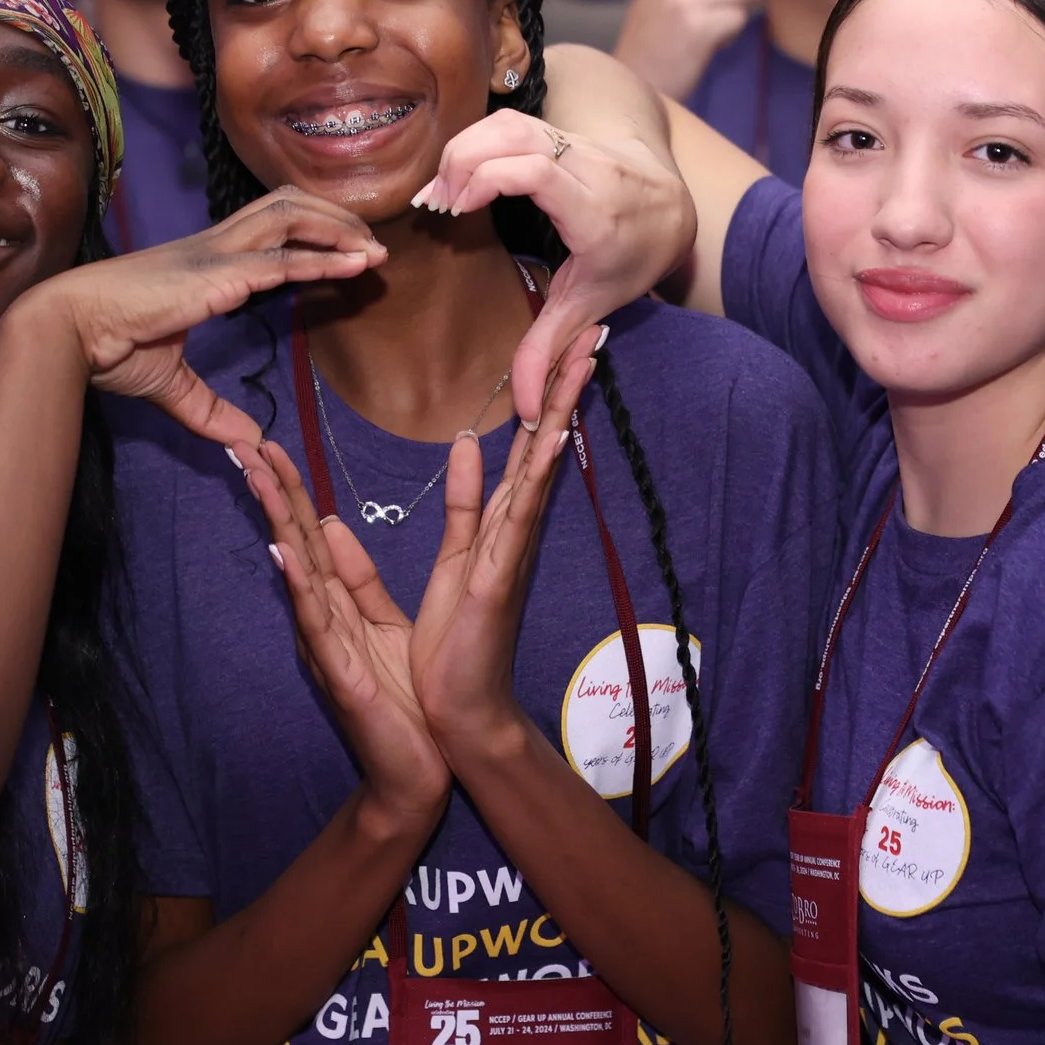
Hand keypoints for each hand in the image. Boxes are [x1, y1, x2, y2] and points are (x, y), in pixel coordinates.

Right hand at [31, 189, 384, 445]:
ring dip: (337, 227)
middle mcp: (214, 246)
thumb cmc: (107, 346)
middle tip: (370, 241)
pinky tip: (353, 265)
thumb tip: (246, 441)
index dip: (310, 232)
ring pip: (290, 216)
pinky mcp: (216, 274)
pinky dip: (321, 261)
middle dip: (333, 216)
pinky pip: (280, 261)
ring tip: (372, 249)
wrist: (69, 328)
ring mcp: (215, 254)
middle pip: (286, 205)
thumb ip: (210, 410)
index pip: (268, 227)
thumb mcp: (169, 384)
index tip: (347, 250)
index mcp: (203, 260)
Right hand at [242, 438, 448, 825]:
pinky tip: (284, 555)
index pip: (309, 534)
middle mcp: (322, 618)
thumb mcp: (385, 623)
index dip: (292, 488)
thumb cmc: (403, 701)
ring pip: (297, 574)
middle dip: (274, 493)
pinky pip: (317, 624)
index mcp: (337, 603)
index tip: (271, 443)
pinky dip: (299, 588)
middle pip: (294, 544)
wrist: (418, 772)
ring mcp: (326, 645)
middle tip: (247, 443)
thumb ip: (359, 577)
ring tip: (258, 479)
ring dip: (278, 525)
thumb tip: (332, 523)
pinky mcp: (340, 674)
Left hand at [408, 329, 601, 759]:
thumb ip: (461, 500)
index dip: (544, 395)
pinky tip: (546, 437)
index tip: (564, 345)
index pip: (525, 446)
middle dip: (566, 390)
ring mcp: (512, 550)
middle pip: (544, 446)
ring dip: (560, 417)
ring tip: (581, 364)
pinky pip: (517, 515)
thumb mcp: (450, 556)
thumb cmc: (452, 646)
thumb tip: (468, 442)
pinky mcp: (498, 575)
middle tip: (593, 332)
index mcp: (498, 523)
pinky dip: (533, 476)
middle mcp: (514, 530)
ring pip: (540, 469)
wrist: (458, 712)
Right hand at [416, 103, 693, 425]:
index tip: (455, 209)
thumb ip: (550, 349)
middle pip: (516, 139)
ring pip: (511, 123)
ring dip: (465, 148)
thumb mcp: (591, 305)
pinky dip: (478, 140)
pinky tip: (458, 172)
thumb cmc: (629, 258)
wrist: (671, 207)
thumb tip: (525, 411)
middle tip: (434, 206)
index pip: (538, 172)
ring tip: (440, 190)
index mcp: (596, 212)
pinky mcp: (562, 131)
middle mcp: (589, 169)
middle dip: (462, 164)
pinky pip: (512, 122)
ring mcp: (577, 143)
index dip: (488, 180)